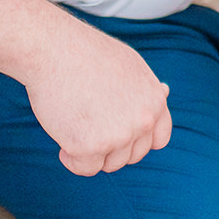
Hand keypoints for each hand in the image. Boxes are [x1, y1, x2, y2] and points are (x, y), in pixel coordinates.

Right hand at [21, 20, 171, 174]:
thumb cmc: (86, 53)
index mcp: (155, 100)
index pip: (158, 139)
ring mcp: (119, 135)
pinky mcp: (91, 147)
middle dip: (111, 147)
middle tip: (89, 125)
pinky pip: (85, 168)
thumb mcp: (130, 65)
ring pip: (109, 164)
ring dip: (92, 152)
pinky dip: (72, 159)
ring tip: (74, 126)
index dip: (137, 140)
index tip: (118, 134)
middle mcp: (143, 120)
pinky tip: (62, 140)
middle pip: (132, 155)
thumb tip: (165, 93)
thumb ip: (146, 88)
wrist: (54, 49)